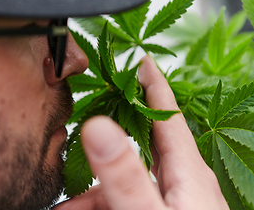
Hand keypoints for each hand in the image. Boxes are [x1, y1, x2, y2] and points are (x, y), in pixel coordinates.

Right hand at [53, 56, 228, 209]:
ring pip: (128, 177)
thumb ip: (124, 174)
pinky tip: (78, 209)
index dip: (153, 83)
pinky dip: (102, 200)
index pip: (168, 114)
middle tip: (89, 115)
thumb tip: (97, 126)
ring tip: (66, 204)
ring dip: (94, 187)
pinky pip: (127, 197)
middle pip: (143, 141)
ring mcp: (172, 198)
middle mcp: (182, 180)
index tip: (141, 59)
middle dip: (112, 129)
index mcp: (188, 171)